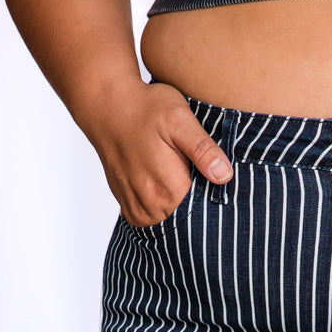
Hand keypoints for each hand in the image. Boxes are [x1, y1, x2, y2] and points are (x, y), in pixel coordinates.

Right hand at [89, 80, 232, 226]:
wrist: (107, 106)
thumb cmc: (146, 109)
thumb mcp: (180, 119)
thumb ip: (203, 149)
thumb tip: (224, 175)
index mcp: (171, 188)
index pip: (203, 214)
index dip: (215, 204)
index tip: (218, 189)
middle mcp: (152, 203)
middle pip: (185, 223)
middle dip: (197, 211)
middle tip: (196, 180)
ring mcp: (137, 206)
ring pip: (166, 224)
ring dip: (176, 213)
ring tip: (179, 185)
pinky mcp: (125, 203)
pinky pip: (146, 221)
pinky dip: (158, 213)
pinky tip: (164, 194)